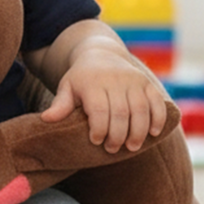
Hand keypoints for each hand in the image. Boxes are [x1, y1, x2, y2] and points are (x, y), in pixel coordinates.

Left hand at [40, 41, 167, 153]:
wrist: (101, 54)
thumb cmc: (81, 79)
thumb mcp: (67, 88)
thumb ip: (60, 105)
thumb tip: (46, 119)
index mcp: (93, 82)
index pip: (99, 109)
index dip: (99, 128)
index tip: (95, 141)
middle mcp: (115, 80)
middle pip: (121, 112)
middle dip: (118, 135)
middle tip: (112, 149)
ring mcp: (134, 81)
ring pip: (141, 109)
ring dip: (138, 131)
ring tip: (132, 147)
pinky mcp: (147, 83)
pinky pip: (157, 102)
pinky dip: (158, 119)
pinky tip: (154, 133)